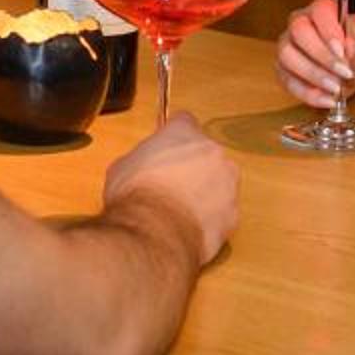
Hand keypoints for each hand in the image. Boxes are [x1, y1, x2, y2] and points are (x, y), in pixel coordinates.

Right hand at [102, 111, 237, 266]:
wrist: (155, 232)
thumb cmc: (136, 196)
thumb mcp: (121, 167)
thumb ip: (140, 159)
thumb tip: (140, 168)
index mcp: (184, 133)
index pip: (183, 121)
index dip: (172, 136)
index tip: (166, 146)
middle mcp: (213, 153)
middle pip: (205, 154)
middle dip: (191, 167)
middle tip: (169, 185)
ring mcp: (228, 184)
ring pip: (219, 183)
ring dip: (204, 193)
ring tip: (179, 211)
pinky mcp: (233, 214)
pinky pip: (222, 212)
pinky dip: (209, 219)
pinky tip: (188, 229)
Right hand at [274, 0, 354, 108]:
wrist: (353, 68)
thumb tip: (349, 47)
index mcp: (322, 9)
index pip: (320, 10)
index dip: (329, 30)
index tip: (343, 50)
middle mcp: (299, 22)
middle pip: (299, 31)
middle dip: (321, 56)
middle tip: (343, 74)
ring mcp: (287, 45)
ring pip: (288, 55)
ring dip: (313, 75)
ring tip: (336, 89)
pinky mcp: (283, 69)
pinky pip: (288, 81)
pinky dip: (308, 94)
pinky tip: (327, 100)